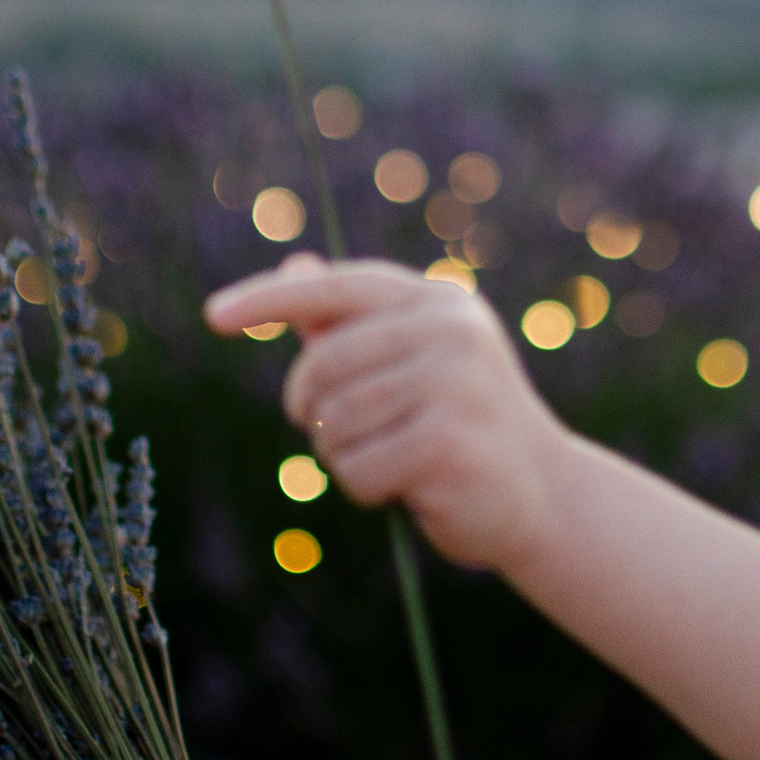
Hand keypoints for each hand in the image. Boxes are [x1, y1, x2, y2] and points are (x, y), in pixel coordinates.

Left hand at [205, 257, 572, 570]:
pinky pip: (357, 468)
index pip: (334, 289)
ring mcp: (454, 382)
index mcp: (436, 301)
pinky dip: (368, 490)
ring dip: (345, 457)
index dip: (268, 299)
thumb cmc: (461, 426)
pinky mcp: (448, 440)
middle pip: (321, 366)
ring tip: (396, 461)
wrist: (545, 496)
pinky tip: (413, 490)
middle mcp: (449, 330)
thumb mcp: (408, 365)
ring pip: (336, 423)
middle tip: (336, 433)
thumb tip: (292, 263)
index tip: (213, 316)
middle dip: (313, 411)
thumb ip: (348, 324)